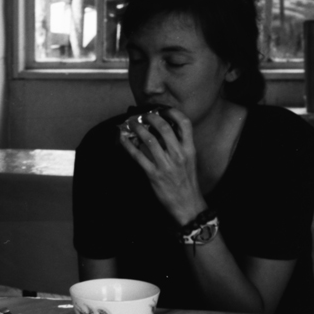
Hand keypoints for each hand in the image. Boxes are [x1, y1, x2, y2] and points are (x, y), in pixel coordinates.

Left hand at [119, 108, 204, 224]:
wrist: (187, 204)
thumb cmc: (187, 182)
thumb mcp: (189, 161)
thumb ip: (180, 146)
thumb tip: (163, 133)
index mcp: (190, 149)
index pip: (185, 124)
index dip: (173, 113)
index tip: (164, 109)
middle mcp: (178, 155)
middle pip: (164, 128)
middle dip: (151, 117)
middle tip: (143, 115)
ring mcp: (166, 164)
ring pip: (149, 140)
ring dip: (137, 129)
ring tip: (131, 124)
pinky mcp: (154, 174)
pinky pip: (138, 156)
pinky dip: (128, 145)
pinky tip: (123, 139)